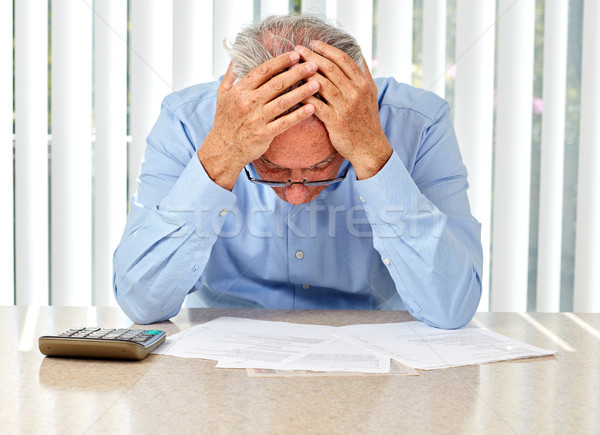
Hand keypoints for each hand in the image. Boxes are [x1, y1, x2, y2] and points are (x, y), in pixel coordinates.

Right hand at [198, 52, 320, 189]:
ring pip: (283, 101)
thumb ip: (230, 75)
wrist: (223, 148)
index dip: (281, 61)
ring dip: (302, 92)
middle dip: (296, 72)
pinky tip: (311, 108)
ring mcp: (256, 118)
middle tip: (313, 65)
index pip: (263, 70)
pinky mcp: (263, 134)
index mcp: (240, 90)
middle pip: (276, 83)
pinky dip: (298, 115)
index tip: (296, 55)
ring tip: (317, 84)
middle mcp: (248, 102)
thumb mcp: (222, 95)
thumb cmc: (225, 121)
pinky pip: (284, 122)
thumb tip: (236, 59)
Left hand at [295, 41, 392, 179]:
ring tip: (292, 67)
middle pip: (331, 69)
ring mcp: (345, 107)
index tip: (313, 43)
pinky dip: (305, 97)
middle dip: (312, 57)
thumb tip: (359, 54)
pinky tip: (293, 91)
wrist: (369, 147)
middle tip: (298, 49)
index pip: (344, 60)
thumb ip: (365, 74)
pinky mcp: (335, 122)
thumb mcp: (372, 94)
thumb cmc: (367, 120)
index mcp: (363, 84)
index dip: (327, 49)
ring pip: (322, 84)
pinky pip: (317, 105)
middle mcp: (355, 93)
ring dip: (306, 74)